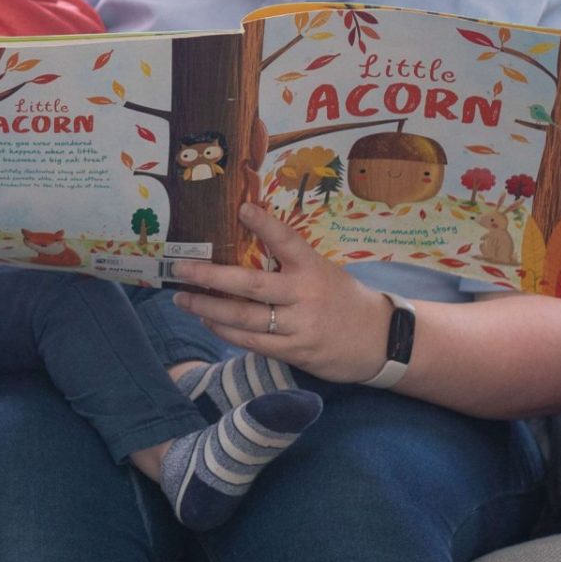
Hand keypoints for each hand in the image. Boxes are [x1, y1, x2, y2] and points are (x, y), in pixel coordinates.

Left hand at [171, 203, 393, 383]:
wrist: (381, 341)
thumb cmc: (341, 297)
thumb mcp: (322, 270)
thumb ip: (289, 259)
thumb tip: (245, 234)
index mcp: (313, 268)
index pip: (287, 241)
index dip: (265, 225)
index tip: (241, 209)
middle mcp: (305, 295)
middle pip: (251, 285)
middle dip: (210, 276)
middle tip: (180, 268)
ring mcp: (300, 327)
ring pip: (245, 318)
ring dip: (209, 308)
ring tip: (183, 299)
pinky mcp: (297, 352)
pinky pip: (254, 343)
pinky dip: (227, 332)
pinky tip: (209, 321)